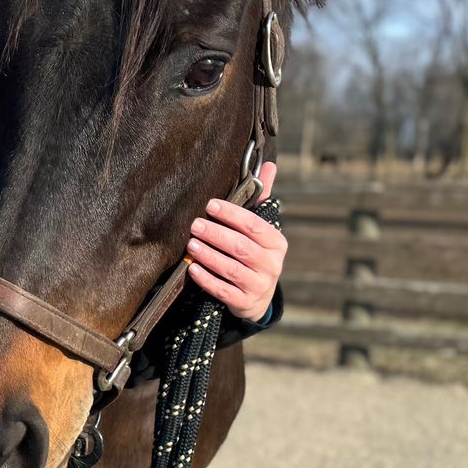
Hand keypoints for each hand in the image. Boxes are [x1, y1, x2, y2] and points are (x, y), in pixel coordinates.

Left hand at [185, 161, 285, 321]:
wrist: (258, 297)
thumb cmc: (255, 254)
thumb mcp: (262, 230)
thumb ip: (263, 199)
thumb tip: (269, 165)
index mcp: (276, 243)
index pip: (254, 225)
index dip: (232, 214)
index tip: (210, 205)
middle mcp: (272, 265)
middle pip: (242, 247)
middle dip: (217, 234)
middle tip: (194, 224)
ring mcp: (259, 286)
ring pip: (232, 269)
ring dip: (209, 256)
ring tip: (191, 244)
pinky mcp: (245, 303)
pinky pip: (224, 291)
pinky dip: (207, 280)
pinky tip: (192, 269)